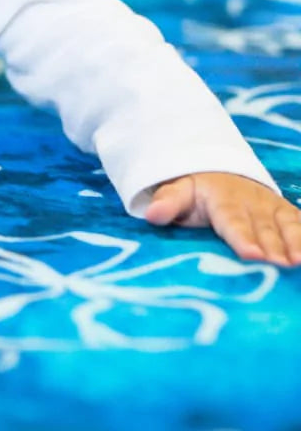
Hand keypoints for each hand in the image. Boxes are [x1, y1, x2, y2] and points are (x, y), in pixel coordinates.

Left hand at [145, 172, 300, 265]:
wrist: (220, 172)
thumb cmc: (196, 192)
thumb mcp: (177, 191)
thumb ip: (167, 202)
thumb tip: (151, 215)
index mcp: (221, 198)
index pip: (232, 219)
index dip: (242, 237)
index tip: (250, 254)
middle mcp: (251, 202)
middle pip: (263, 227)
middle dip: (273, 247)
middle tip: (280, 266)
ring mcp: (272, 207)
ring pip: (287, 225)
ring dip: (295, 243)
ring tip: (299, 263)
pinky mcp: (287, 214)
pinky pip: (300, 224)